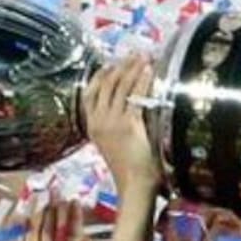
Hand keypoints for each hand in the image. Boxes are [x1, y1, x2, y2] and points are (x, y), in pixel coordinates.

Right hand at [82, 56, 160, 195]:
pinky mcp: (128, 125)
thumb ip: (115, 126)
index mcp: (92, 127)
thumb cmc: (129, 170)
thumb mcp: (114, 144)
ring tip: (143, 57)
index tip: (113, 63)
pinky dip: (142, 80)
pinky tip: (149, 71)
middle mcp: (98, 122)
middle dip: (121, 65)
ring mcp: (112, 122)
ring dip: (133, 68)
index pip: (90, 92)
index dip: (102, 74)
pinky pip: (135, 95)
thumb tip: (127, 107)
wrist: (134, 186)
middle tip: (134, 54)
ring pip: (120, 86)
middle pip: (106, 84)